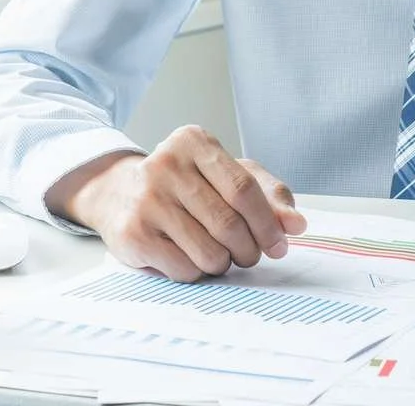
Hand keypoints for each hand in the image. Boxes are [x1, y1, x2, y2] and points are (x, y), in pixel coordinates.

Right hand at [45, 125, 306, 282]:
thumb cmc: (186, 186)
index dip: (268, 223)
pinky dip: (197, 272)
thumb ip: (268, 195)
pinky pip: (184, 269)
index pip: (244, 188)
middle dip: (249, 249)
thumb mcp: (227, 176)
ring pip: (209, 251)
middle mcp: (165, 164)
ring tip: (218, 255)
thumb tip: (296, 225)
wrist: (118, 193)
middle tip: (249, 255)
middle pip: (228, 223)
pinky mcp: (132, 233)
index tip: (280, 245)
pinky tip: (189, 257)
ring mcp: (146, 199)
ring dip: (223, 263)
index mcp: (194, 142)